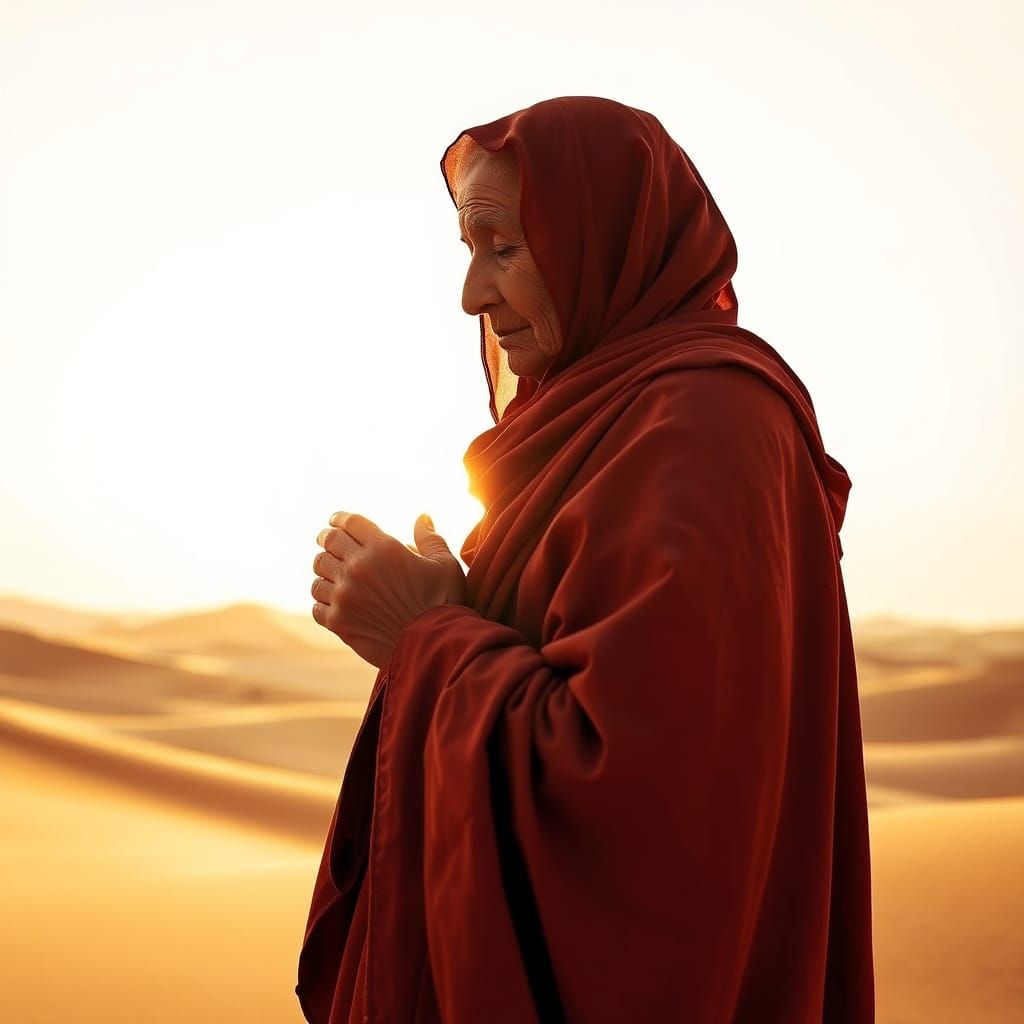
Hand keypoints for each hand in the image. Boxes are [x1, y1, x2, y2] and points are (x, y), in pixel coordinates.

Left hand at [311, 511, 466, 668]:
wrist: (434, 648)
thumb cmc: (444, 604)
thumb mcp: (445, 565)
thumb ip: (430, 539)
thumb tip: (421, 518)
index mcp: (383, 548)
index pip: (350, 522)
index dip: (340, 518)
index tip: (335, 520)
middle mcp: (359, 567)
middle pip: (329, 542)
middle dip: (327, 538)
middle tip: (327, 540)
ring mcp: (345, 595)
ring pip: (319, 572)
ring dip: (325, 569)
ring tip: (330, 571)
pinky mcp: (338, 621)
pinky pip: (316, 603)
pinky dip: (322, 599)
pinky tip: (331, 600)